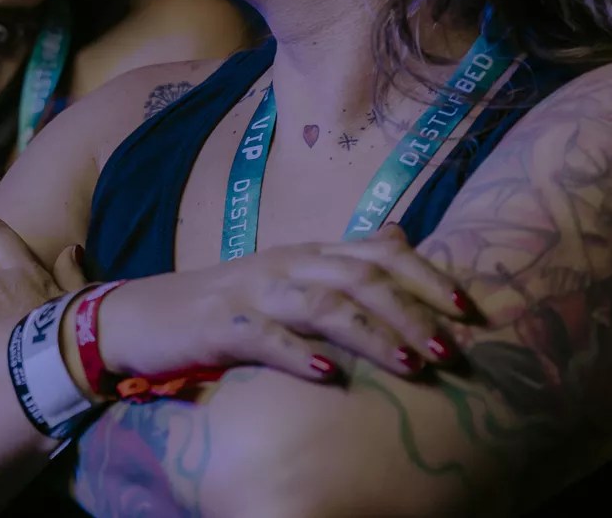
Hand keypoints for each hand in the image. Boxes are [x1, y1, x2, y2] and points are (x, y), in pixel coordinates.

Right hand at [94, 226, 472, 384]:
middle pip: (361, 277)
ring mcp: (253, 292)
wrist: (144, 315)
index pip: (379, 251)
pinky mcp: (220, 326)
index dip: (426, 276)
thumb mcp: (288, 274)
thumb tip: (402, 235)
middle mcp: (287, 265)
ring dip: (373, 334)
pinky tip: (331, 377)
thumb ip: (343, 258)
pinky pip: (265, 338)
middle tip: (453, 349)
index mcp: (308, 253)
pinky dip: (301, 356)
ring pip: (323, 305)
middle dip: (413, 312)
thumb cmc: (227, 302)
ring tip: (412, 366)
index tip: (467, 311)